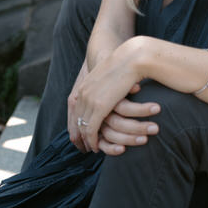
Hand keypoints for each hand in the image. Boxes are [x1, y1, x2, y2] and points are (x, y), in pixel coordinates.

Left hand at [70, 38, 150, 152]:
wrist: (131, 57)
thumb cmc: (126, 65)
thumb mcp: (109, 76)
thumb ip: (104, 85)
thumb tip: (109, 91)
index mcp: (84, 86)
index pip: (75, 111)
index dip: (78, 124)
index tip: (82, 136)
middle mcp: (82, 94)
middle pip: (76, 120)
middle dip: (79, 135)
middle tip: (85, 147)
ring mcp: (89, 100)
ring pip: (82, 127)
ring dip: (86, 141)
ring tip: (93, 149)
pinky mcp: (98, 107)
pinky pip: (91, 130)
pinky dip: (92, 141)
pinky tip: (97, 148)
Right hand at [96, 91, 160, 155]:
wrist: (99, 94)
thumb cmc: (116, 86)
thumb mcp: (121, 84)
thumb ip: (129, 86)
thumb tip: (137, 87)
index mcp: (108, 98)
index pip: (124, 107)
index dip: (141, 110)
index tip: (158, 109)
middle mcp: (102, 112)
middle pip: (117, 122)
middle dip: (138, 127)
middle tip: (155, 129)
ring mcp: (98, 125)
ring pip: (110, 134)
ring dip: (129, 139)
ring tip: (145, 140)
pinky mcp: (96, 137)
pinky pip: (102, 145)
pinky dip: (111, 149)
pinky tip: (122, 149)